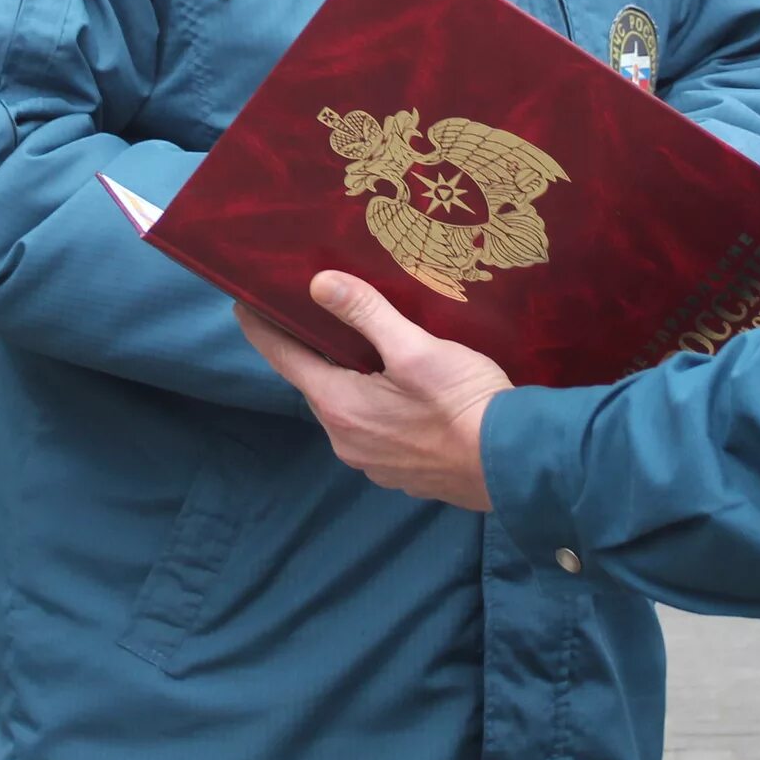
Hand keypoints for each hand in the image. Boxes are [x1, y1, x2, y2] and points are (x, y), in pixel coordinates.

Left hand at [236, 272, 511, 510]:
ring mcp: (374, 464)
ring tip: (365, 348)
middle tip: (315, 315)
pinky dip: (377, 407)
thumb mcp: (415, 348)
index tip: (243, 306)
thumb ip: (365, 313)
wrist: (516, 464)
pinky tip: (402, 392)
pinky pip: (375, 432)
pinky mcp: (403, 474)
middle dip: (313, 352)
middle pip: (317, 385)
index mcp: (339, 406)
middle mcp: (346, 441)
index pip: (284, 360)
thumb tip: (319, 284)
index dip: (262, 330)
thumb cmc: (464, 402)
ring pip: (348, 410)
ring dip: (350, 381)